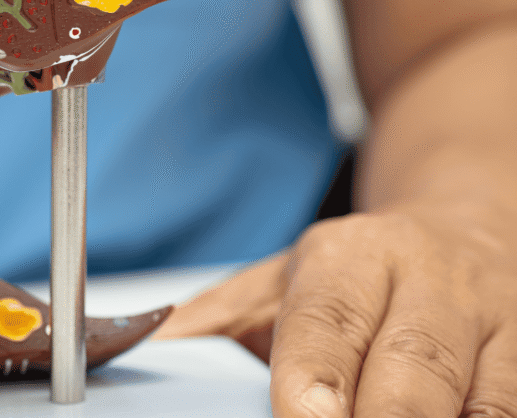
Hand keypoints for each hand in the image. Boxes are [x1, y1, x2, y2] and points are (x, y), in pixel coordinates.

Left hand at [154, 204, 516, 417]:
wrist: (465, 230)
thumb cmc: (356, 273)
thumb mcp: (280, 279)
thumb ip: (218, 317)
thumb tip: (149, 348)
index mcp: (352, 256)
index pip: (329, 319)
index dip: (316, 374)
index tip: (301, 415)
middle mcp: (430, 281)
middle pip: (414, 366)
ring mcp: (494, 321)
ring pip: (480, 399)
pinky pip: (512, 409)